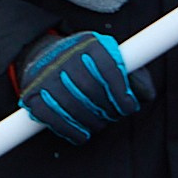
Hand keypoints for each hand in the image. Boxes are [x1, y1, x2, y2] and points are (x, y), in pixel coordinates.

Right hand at [16, 31, 153, 143]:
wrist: (44, 57)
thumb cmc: (88, 63)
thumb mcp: (113, 59)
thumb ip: (135, 76)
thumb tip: (145, 96)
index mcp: (89, 44)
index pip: (108, 69)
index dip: (121, 93)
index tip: (128, 107)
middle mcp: (65, 55)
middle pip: (91, 90)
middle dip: (107, 110)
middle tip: (112, 116)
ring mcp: (46, 75)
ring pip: (73, 107)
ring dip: (92, 123)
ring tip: (98, 124)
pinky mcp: (32, 94)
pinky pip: (53, 119)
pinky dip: (71, 131)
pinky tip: (82, 133)